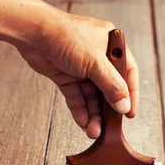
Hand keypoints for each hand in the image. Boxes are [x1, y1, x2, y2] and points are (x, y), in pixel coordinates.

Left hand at [17, 12, 138, 138]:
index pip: (127, 72)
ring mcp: (80, 67)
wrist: (34, 34)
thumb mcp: (96, 63)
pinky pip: (76, 96)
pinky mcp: (65, 76)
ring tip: (94, 130)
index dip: (130, 93)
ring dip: (93, 114)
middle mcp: (97, 56)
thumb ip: (112, 86)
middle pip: (108, 88)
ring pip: (91, 95)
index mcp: (110, 46)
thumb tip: (123, 105)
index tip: (130, 112)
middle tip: (110, 126)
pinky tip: (83, 122)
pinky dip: (80, 110)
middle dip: (107, 109)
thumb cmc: (66, 35)